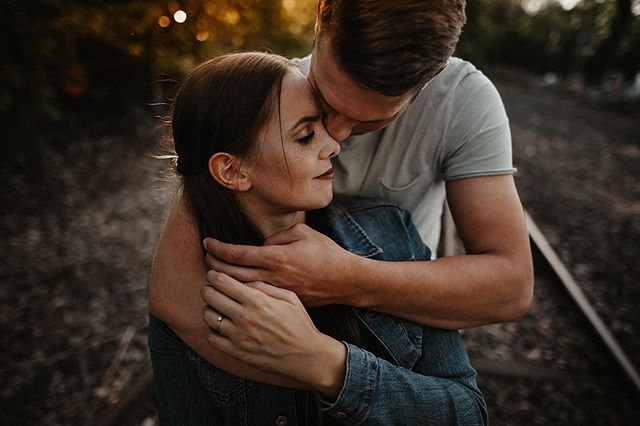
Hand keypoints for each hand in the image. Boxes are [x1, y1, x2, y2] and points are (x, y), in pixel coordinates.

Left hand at [201, 271, 346, 396]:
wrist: (305, 356)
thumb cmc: (299, 324)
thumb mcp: (289, 297)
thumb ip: (265, 286)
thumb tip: (244, 282)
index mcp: (257, 301)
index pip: (223, 282)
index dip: (214, 275)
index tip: (213, 275)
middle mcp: (244, 318)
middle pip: (210, 296)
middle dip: (208, 289)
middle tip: (211, 288)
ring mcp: (238, 337)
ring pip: (207, 316)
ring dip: (209, 309)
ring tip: (216, 308)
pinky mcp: (236, 352)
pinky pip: (212, 337)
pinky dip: (212, 329)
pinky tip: (221, 326)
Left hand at [203, 223, 361, 306]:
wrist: (345, 282)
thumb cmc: (325, 254)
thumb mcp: (303, 233)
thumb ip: (276, 235)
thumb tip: (260, 243)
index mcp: (276, 257)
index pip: (236, 253)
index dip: (217, 248)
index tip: (207, 242)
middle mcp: (272, 278)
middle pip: (231, 275)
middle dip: (213, 266)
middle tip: (206, 258)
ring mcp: (275, 295)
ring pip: (238, 292)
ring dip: (221, 285)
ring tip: (214, 276)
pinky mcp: (280, 306)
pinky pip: (251, 303)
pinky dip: (237, 297)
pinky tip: (230, 294)